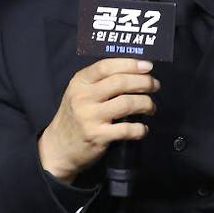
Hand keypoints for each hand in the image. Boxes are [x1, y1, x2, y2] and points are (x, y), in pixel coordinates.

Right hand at [38, 58, 160, 181]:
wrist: (58, 148)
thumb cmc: (74, 117)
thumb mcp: (79, 93)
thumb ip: (100, 82)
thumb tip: (135, 71)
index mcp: (80, 82)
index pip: (107, 66)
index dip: (131, 64)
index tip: (148, 66)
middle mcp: (83, 97)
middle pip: (121, 82)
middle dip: (144, 82)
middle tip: (155, 86)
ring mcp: (90, 117)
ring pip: (127, 103)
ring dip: (146, 104)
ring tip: (151, 107)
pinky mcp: (98, 136)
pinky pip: (127, 129)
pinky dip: (140, 128)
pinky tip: (142, 129)